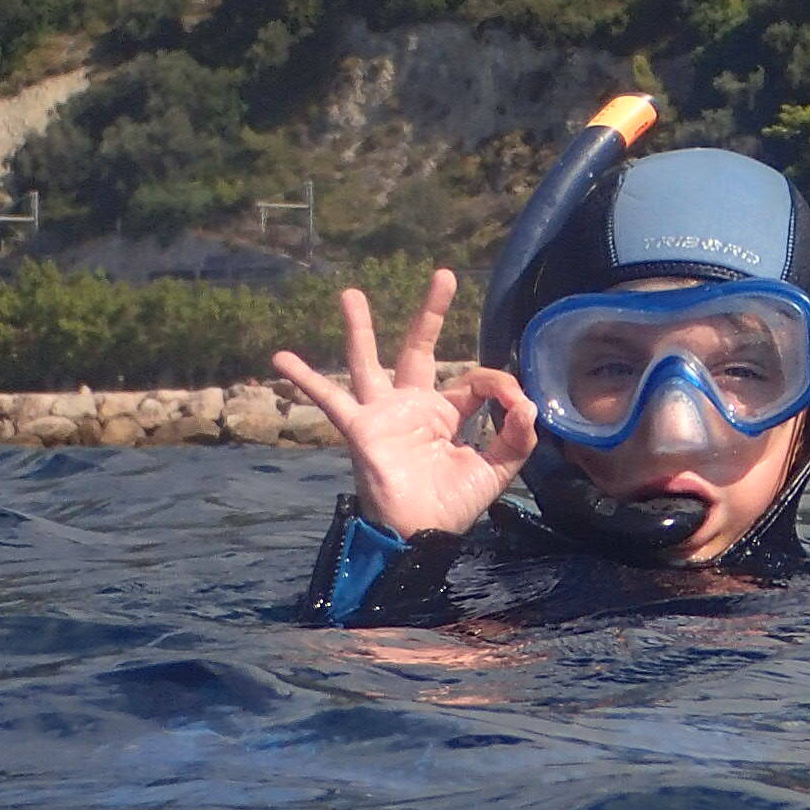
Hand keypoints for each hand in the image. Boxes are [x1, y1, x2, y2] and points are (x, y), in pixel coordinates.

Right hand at [273, 268, 535, 539]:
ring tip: (350, 293)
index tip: (517, 403)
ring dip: (361, 328)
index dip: (501, 385)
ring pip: (370, 362)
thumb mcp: (495, 470)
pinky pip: (331, 400)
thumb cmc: (452, 504)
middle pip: (420, 349)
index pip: (476, 381)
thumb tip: (528, 402)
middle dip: (430, 314)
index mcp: (447, 412)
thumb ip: (516, 437)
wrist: (421, 536)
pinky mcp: (361, 428)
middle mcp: (413, 405)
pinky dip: (306, 380)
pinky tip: (281, 359)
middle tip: (444, 274)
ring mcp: (384, 413)